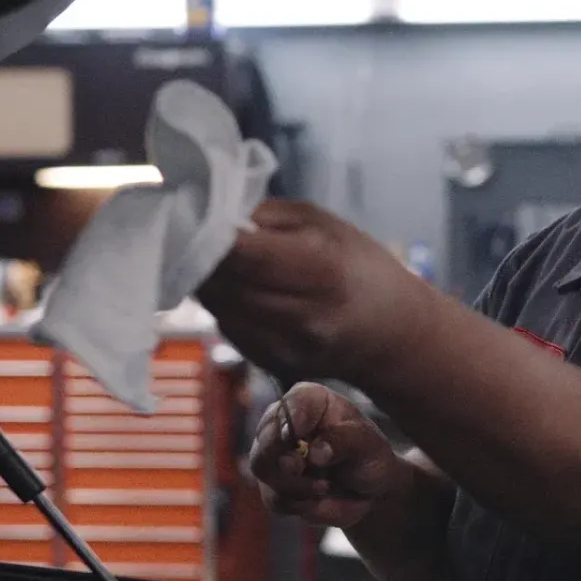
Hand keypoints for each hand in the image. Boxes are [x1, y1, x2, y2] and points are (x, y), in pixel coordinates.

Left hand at [199, 200, 440, 382]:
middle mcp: (302, 316)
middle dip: (200, 257)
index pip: (244, 254)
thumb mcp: (325, 224)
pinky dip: (224, 306)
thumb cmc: (359, 266)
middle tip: (187, 232)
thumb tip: (212, 215)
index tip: (192, 216)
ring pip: (219, 309)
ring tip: (210, 258)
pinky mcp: (273, 364)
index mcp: (320, 269)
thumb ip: (267, 217)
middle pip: (225, 284)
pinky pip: (229, 328)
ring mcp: (287, 347)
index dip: (209, 236)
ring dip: (208, 283)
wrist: (392, 333)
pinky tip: (235, 290)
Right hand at [248, 382, 402, 527]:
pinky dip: (298, 503)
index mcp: (308, 400)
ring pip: (264, 470)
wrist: (368, 489)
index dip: (291, 420)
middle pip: (265, 439)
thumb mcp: (366, 443)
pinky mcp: (273, 486)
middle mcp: (283, 423)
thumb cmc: (368, 454)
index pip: (291, 404)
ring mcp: (273, 455)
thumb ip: (342, 441)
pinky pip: (274, 498)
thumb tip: (315, 453)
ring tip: (324, 488)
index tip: (294, 436)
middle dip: (285, 460)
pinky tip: (318, 498)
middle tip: (301, 468)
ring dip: (294, 485)